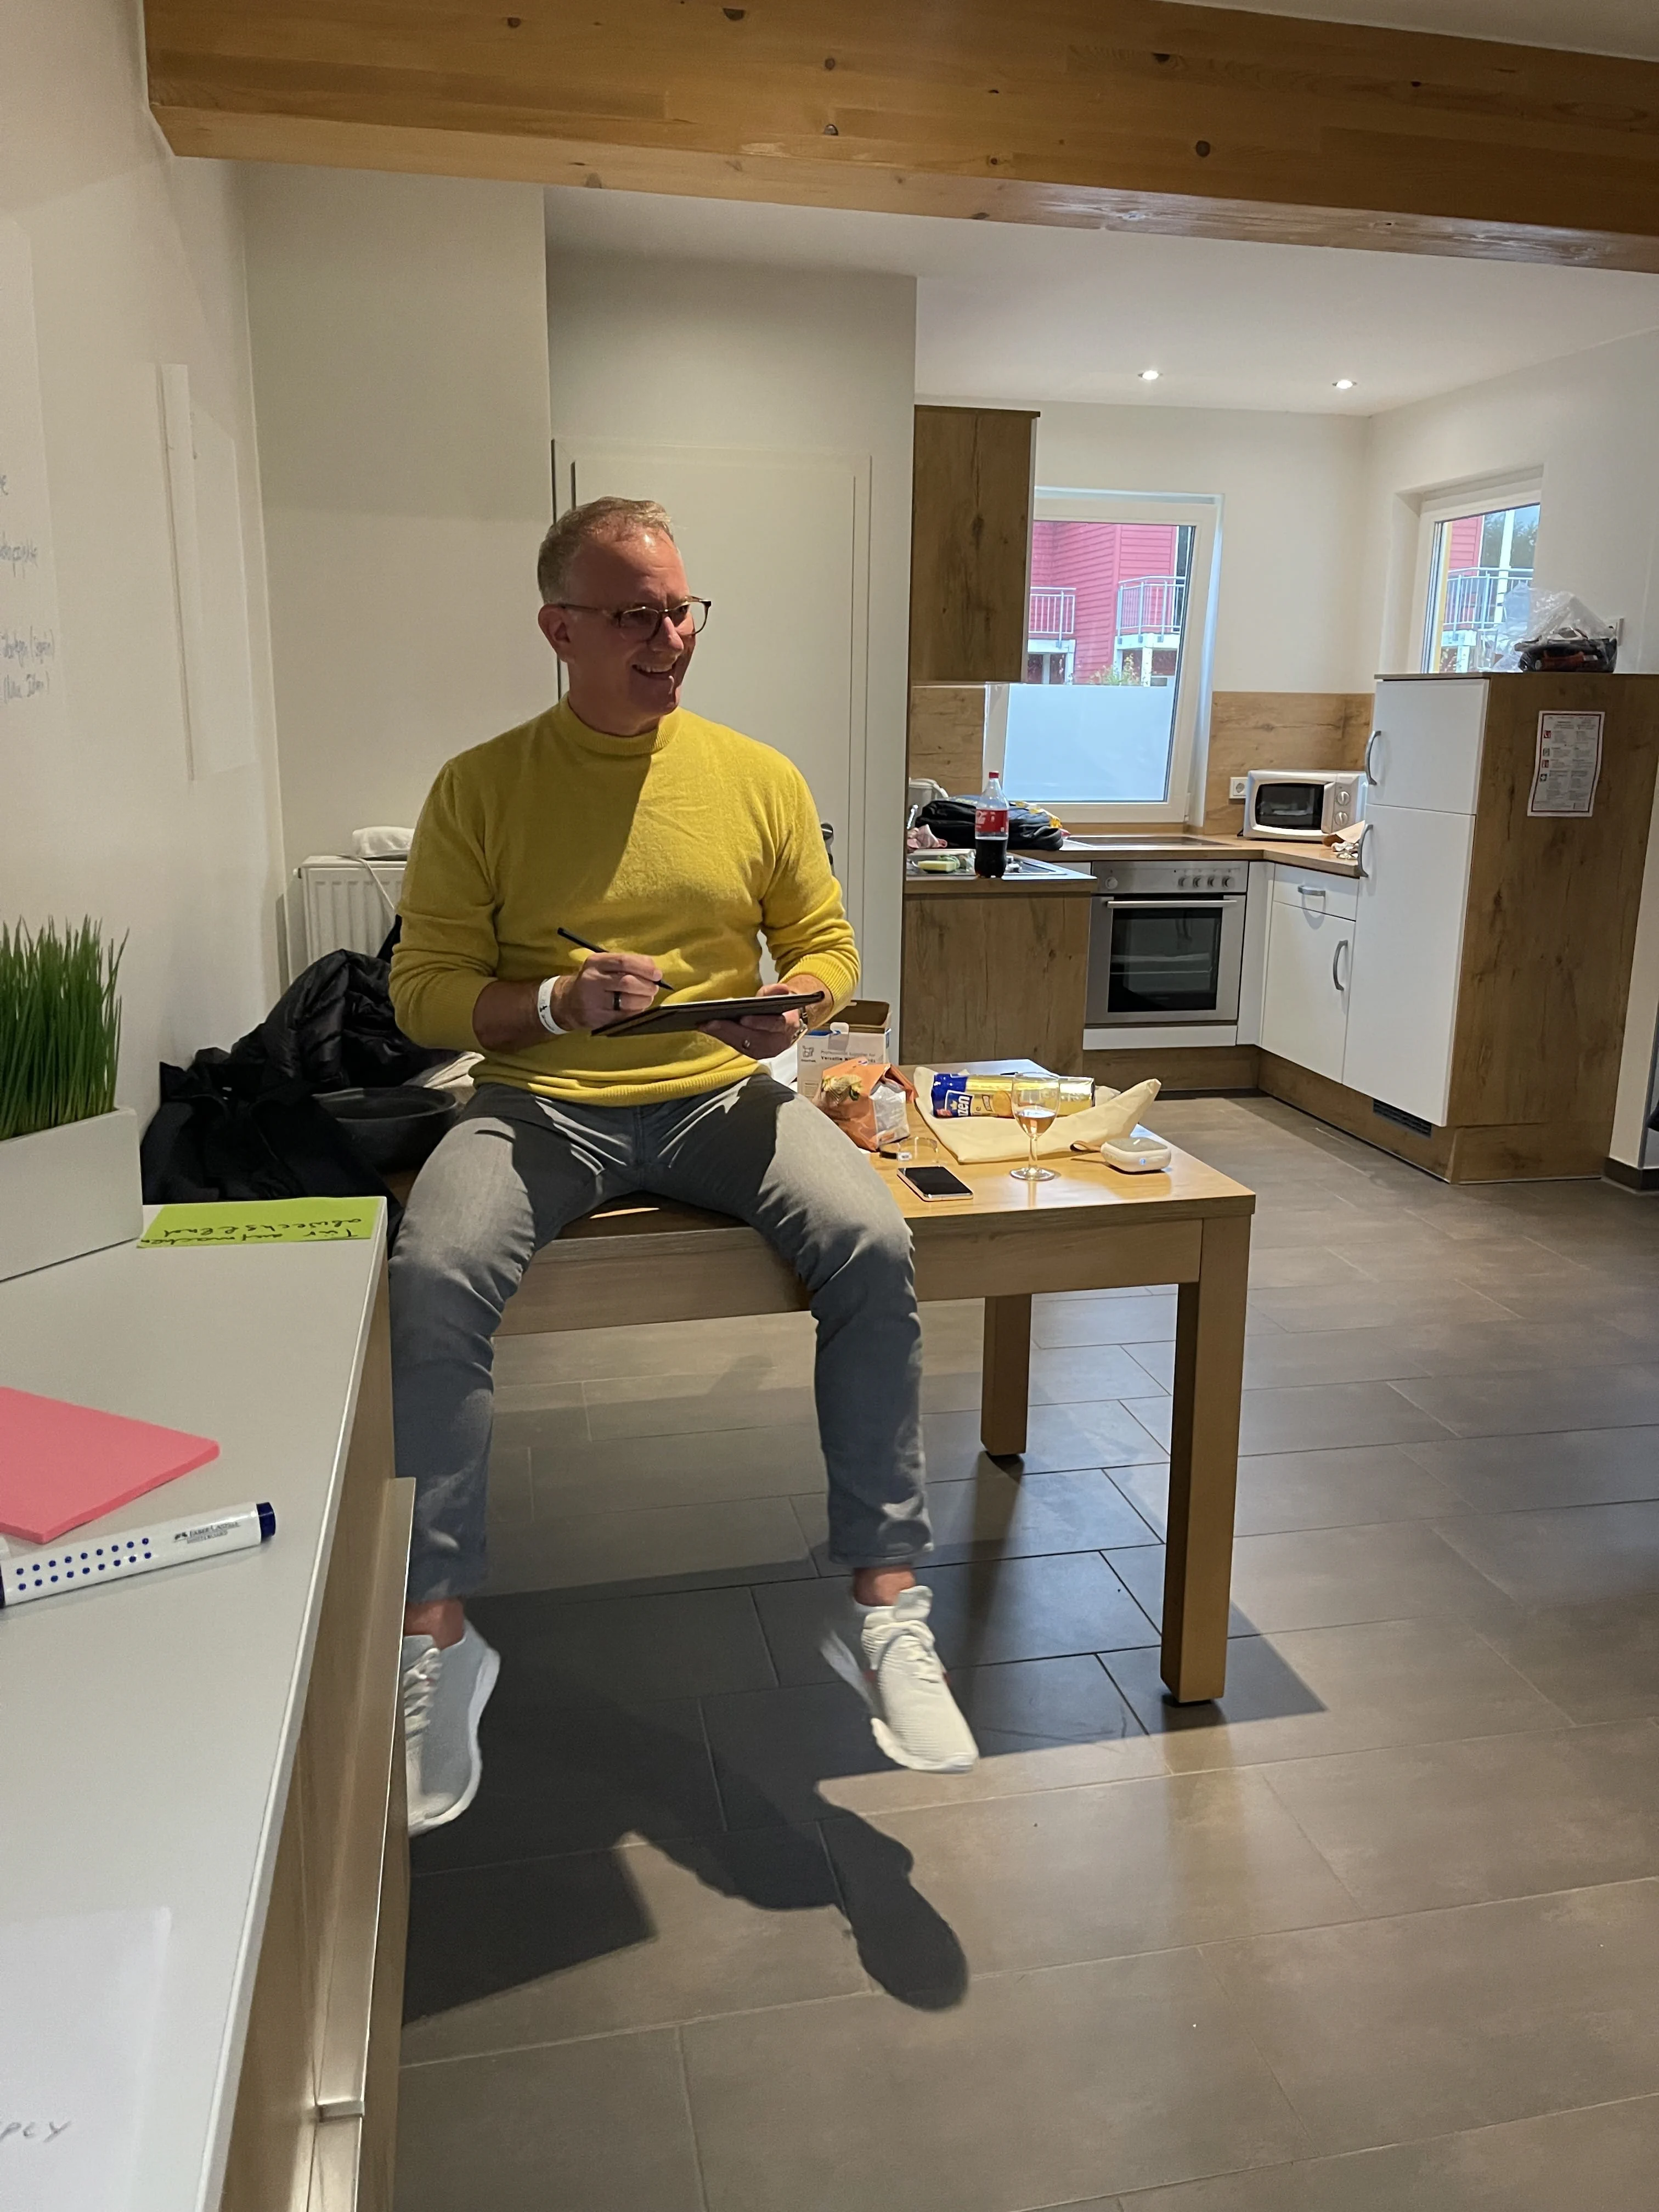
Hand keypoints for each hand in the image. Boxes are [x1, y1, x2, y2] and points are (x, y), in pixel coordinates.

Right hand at [470, 952, 662, 1050]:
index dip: (644, 967)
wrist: (566, 1002)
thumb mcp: (602, 966)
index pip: (624, 961)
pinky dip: (636, 1011)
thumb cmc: (593, 981)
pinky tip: (637, 1007)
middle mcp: (592, 980)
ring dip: (644, 1000)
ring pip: (627, 1001)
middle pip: (627, 982)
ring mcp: (594, 1000)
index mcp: (595, 962)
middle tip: (654, 987)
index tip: (657, 973)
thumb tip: (653, 969)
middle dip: (647, 986)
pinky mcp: (597, 1017)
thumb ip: (626, 964)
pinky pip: (624, 1015)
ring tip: (647, 998)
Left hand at [699, 975, 825, 1057]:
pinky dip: (724, 1038)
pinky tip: (709, 1030)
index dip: (759, 1023)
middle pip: (753, 1039)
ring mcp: (767, 1051)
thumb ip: (778, 991)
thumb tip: (782, 989)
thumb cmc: (783, 1008)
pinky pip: (739, 1047)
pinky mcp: (756, 1054)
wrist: (791, 1023)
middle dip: (731, 1031)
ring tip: (705, 1025)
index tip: (743, 1018)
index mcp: (788, 1026)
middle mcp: (778, 1043)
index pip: (774, 1025)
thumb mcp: (782, 995)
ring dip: (723, 1035)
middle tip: (711, 1022)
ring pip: (743, 1046)